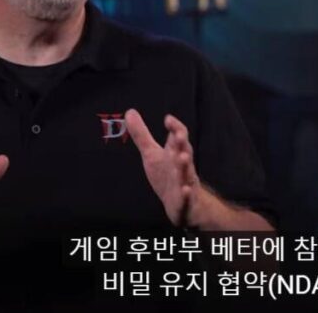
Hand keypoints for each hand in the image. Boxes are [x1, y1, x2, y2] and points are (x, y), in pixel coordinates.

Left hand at [124, 109, 198, 225]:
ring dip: (185, 165)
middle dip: (182, 143)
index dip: (175, 127)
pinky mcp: (184, 201)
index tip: (167, 119)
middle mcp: (182, 166)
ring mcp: (184, 183)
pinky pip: (187, 198)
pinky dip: (187, 194)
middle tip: (178, 135)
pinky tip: (185, 190)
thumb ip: (141, 134)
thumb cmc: (166, 175)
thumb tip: (129, 112)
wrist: (181, 204)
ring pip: (186, 173)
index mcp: (175, 153)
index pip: (179, 136)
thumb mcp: (151, 154)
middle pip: (185, 152)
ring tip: (182, 157)